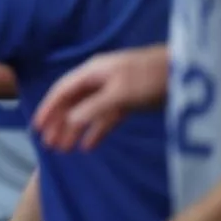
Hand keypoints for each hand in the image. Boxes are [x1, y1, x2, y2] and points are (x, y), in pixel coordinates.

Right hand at [32, 47, 168, 151]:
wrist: (183, 71)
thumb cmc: (148, 77)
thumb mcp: (119, 92)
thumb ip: (93, 107)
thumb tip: (69, 121)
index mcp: (92, 73)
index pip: (62, 91)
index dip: (49, 109)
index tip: (37, 127)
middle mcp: (98, 81)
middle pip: (72, 103)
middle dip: (59, 123)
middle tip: (49, 145)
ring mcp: (112, 92)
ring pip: (86, 113)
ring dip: (74, 130)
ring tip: (64, 149)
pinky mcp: (126, 102)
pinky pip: (105, 118)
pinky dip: (96, 131)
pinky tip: (88, 146)